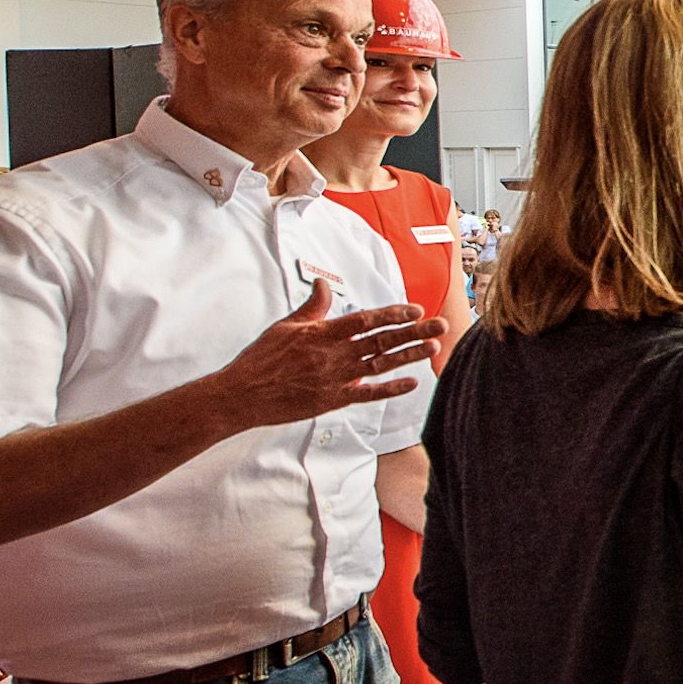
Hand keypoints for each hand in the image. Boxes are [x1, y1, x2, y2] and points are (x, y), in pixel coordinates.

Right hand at [204, 281, 443, 428]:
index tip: (415, 309)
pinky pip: (367, 394)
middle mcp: (333, 355)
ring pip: (380, 365)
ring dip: (408, 356)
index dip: (393, 314)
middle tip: (439, 325)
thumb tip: (323, 283)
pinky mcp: (332, 400)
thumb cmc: (261, 359)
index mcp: (322, 334)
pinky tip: (411, 383)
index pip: (365, 320)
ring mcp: (335, 378)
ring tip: (432, 348)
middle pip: (380, 340)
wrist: (242, 394)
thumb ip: (312, 307)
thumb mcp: (286, 326)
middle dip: (413, 331)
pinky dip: (390, 389)